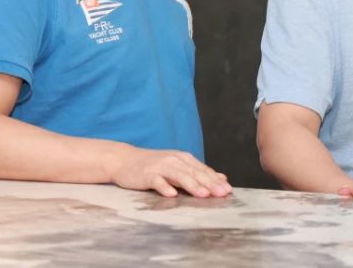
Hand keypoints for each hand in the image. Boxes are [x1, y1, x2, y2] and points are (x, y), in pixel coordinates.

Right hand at [109, 147, 231, 197]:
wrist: (124, 160)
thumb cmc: (153, 165)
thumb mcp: (178, 165)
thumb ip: (198, 172)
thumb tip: (222, 177)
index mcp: (183, 159)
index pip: (202, 170)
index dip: (215, 180)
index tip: (228, 190)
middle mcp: (174, 161)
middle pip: (194, 173)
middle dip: (209, 183)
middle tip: (222, 193)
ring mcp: (160, 167)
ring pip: (179, 176)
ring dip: (192, 185)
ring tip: (203, 194)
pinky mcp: (146, 174)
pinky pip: (157, 181)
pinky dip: (164, 187)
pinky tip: (171, 194)